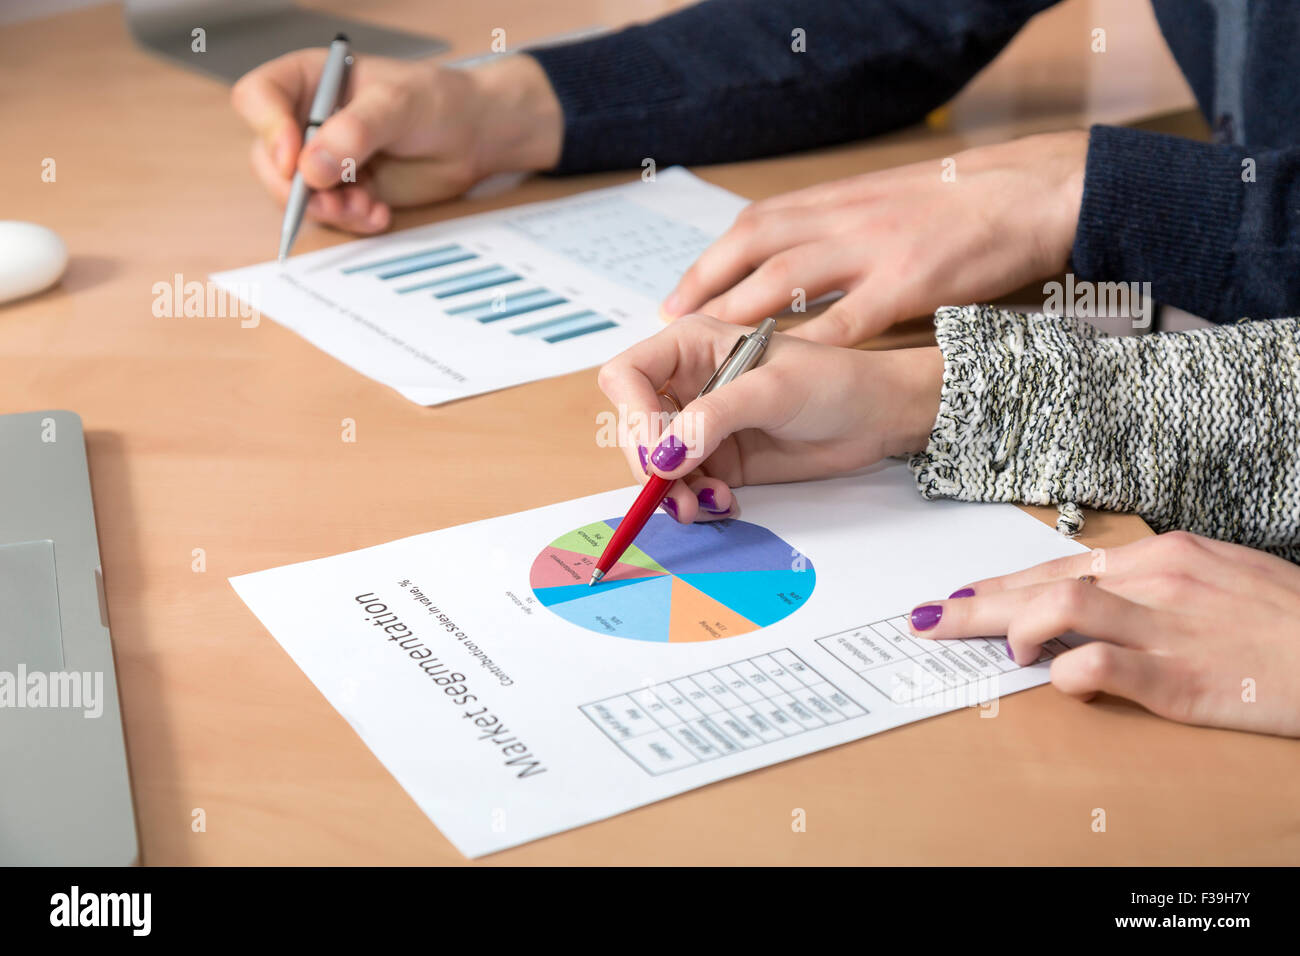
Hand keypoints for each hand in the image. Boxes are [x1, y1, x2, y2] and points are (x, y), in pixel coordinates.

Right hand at [231, 51, 561, 232]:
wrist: (473, 137)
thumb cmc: (438, 103)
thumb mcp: (399, 105)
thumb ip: (355, 133)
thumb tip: (310, 167)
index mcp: (309, 80)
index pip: (259, 98)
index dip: (268, 129)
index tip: (293, 157)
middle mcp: (307, 120)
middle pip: (267, 158)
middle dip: (297, 188)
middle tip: (334, 199)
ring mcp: (323, 160)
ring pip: (296, 195)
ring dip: (329, 210)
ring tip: (368, 206)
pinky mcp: (344, 192)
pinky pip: (329, 216)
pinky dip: (351, 221)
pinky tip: (379, 213)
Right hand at [596, 314, 941, 521]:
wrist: (877, 417)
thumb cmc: (835, 382)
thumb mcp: (772, 390)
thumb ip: (713, 419)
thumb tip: (663, 457)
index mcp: (690, 346)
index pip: (627, 375)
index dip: (631, 415)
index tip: (656, 454)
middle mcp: (686, 384)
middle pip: (633, 428)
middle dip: (650, 466)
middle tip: (677, 495)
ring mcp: (699, 426)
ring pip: (655, 466)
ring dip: (671, 493)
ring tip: (706, 506)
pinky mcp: (717, 461)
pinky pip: (684, 488)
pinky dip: (696, 503)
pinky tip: (725, 504)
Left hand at [661, 130, 1087, 345]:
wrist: (1035, 192)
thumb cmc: (965, 203)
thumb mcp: (890, 199)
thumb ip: (842, 225)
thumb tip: (795, 255)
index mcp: (841, 199)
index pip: (756, 225)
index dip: (712, 260)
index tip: (680, 293)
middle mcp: (848, 218)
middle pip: (756, 247)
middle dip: (708, 284)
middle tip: (673, 322)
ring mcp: (876, 248)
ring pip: (789, 279)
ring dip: (743, 312)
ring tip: (711, 345)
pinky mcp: (911, 282)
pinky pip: (850, 318)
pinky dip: (813, 343)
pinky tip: (784, 366)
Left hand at [907, 532, 1299, 736]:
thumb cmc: (1287, 619)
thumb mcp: (1218, 580)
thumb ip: (1155, 585)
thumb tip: (1096, 596)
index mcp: (1162, 557)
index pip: (1059, 567)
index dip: (1002, 585)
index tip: (959, 597)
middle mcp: (1156, 581)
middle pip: (1043, 584)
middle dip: (975, 604)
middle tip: (925, 619)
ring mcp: (1167, 627)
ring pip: (1062, 608)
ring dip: (1013, 628)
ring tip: (996, 649)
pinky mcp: (1181, 679)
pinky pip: (1104, 666)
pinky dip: (1069, 672)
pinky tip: (1056, 679)